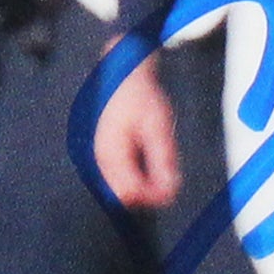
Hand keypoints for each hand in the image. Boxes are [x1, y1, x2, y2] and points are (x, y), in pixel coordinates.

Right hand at [93, 53, 181, 208]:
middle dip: (148, 192)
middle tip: (170, 177)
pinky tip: (149, 161)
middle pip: (124, 195)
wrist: (123, 77)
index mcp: (112, 151)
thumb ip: (163, 160)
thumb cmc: (139, 96)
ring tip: (161, 165)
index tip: (172, 188)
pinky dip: (138, 176)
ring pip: (122, 189)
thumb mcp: (158, 126)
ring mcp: (101, 158)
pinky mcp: (105, 156)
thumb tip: (170, 190)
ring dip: (144, 184)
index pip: (129, 192)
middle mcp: (102, 158)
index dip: (152, 196)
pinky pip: (120, 178)